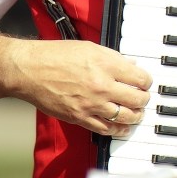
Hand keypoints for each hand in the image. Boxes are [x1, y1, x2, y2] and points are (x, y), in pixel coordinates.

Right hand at [9, 39, 151, 135]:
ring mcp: (92, 104)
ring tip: (137, 113)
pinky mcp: (80, 118)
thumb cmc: (56, 55)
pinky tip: (123, 128)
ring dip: (136, 116)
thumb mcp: (90, 48)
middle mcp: (102, 85)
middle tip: (143, 98)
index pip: (140, 78)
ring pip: (126, 116)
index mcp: (106, 64)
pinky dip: (118, 130)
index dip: (146, 81)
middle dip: (144, 99)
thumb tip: (132, 66)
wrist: (30, 70)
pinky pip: (106, 129)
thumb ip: (113, 58)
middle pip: (137, 99)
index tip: (145, 82)